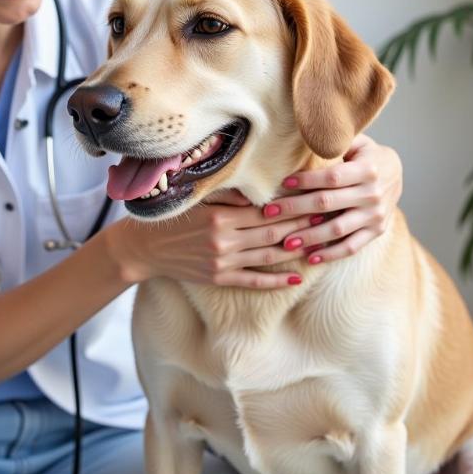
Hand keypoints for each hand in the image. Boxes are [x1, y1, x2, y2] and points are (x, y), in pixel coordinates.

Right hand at [108, 189, 306, 289]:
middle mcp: (225, 239)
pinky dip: (276, 279)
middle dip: (302, 225)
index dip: (293, 206)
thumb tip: (259, 194)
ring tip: (320, 243)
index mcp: (221, 216)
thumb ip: (228, 196)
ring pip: (268, 255)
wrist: (145, 248)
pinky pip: (254, 279)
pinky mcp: (220, 277)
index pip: (266, 210)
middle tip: (327, 218)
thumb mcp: (198, 200)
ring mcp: (224, 261)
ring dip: (295, 249)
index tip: (314, 199)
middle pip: (273, 232)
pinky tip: (296, 276)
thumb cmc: (173, 218)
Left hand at [262, 134, 402, 264]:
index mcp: (368, 169)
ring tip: (285, 242)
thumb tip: (306, 135)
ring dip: (309, 237)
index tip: (283, 182)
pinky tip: (309, 257)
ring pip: (337, 229)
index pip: (332, 177)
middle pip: (328, 203)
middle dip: (295, 208)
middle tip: (269, 212)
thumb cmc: (365, 154)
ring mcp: (376, 215)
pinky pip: (351, 247)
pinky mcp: (376, 231)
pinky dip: (330, 254)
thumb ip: (336, 142)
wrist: (396, 172)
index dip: (306, 180)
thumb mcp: (357, 141)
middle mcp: (374, 194)